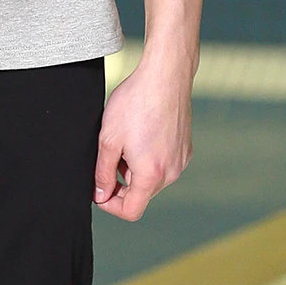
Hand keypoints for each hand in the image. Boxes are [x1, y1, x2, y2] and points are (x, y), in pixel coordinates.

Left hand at [93, 55, 194, 221]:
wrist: (165, 74)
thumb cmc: (136, 102)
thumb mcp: (108, 140)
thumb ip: (102, 173)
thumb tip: (100, 195)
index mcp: (151, 174)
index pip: (131, 211)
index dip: (110, 205)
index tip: (100, 190)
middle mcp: (172, 172)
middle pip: (141, 195)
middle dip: (121, 185)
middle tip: (109, 159)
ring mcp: (181, 160)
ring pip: (151, 180)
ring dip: (133, 171)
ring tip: (125, 144)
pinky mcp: (185, 148)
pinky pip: (162, 165)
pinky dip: (147, 160)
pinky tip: (140, 137)